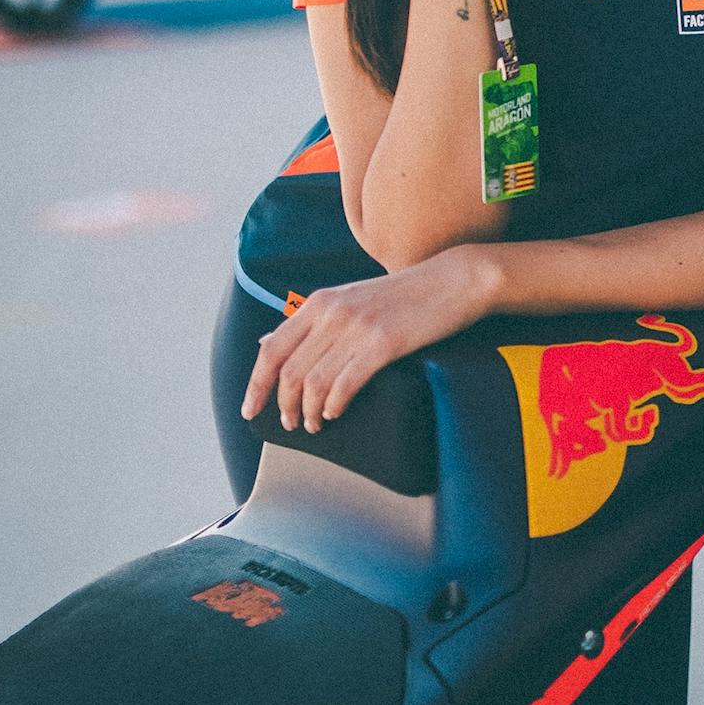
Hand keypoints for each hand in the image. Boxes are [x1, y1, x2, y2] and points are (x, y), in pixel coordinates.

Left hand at [241, 246, 497, 431]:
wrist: (453, 280)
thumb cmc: (404, 294)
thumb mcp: (351, 298)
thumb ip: (312, 321)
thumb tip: (267, 342)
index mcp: (321, 301)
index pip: (271, 350)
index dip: (255, 386)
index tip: (250, 410)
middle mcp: (333, 312)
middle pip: (289, 372)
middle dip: (284, 406)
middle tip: (290, 424)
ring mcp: (358, 327)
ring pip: (313, 383)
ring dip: (308, 412)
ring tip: (315, 424)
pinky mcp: (384, 343)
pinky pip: (345, 385)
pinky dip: (334, 405)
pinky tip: (335, 412)